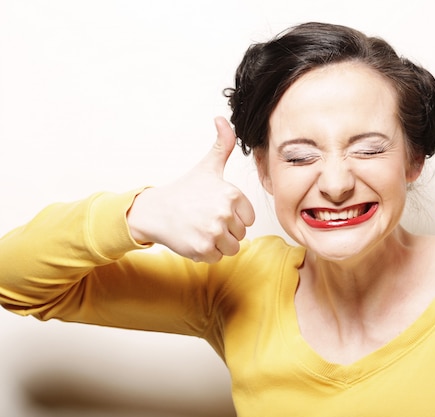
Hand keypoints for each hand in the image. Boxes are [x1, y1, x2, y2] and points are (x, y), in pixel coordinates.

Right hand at [127, 117, 254, 261]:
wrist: (155, 211)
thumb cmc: (185, 190)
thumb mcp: (207, 166)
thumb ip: (223, 145)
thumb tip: (222, 119)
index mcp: (232, 194)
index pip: (248, 218)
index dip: (234, 216)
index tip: (217, 209)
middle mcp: (225, 213)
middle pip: (240, 233)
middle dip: (225, 230)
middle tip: (205, 219)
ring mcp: (213, 232)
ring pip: (232, 247)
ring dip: (218, 243)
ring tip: (201, 229)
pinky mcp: (203, 249)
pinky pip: (218, 258)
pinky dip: (207, 253)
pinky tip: (194, 238)